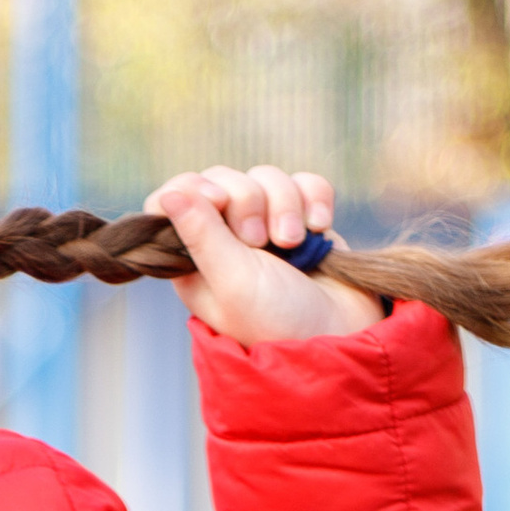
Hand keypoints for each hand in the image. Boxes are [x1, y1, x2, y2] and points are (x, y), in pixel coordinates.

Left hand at [144, 164, 381, 348]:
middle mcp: (225, 237)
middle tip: (260, 242)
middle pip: (223, 179)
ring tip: (293, 243)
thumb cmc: (277, 321)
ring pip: (266, 177)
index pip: (174, 197)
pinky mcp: (303, 218)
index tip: (217, 202)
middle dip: (248, 201)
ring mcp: (265, 224)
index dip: (193, 188)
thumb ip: (202, 234)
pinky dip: (314, 198)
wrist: (340, 334)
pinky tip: (319, 228)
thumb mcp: (233, 281)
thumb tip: (169, 194)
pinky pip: (304, 182)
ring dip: (285, 204)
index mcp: (194, 256)